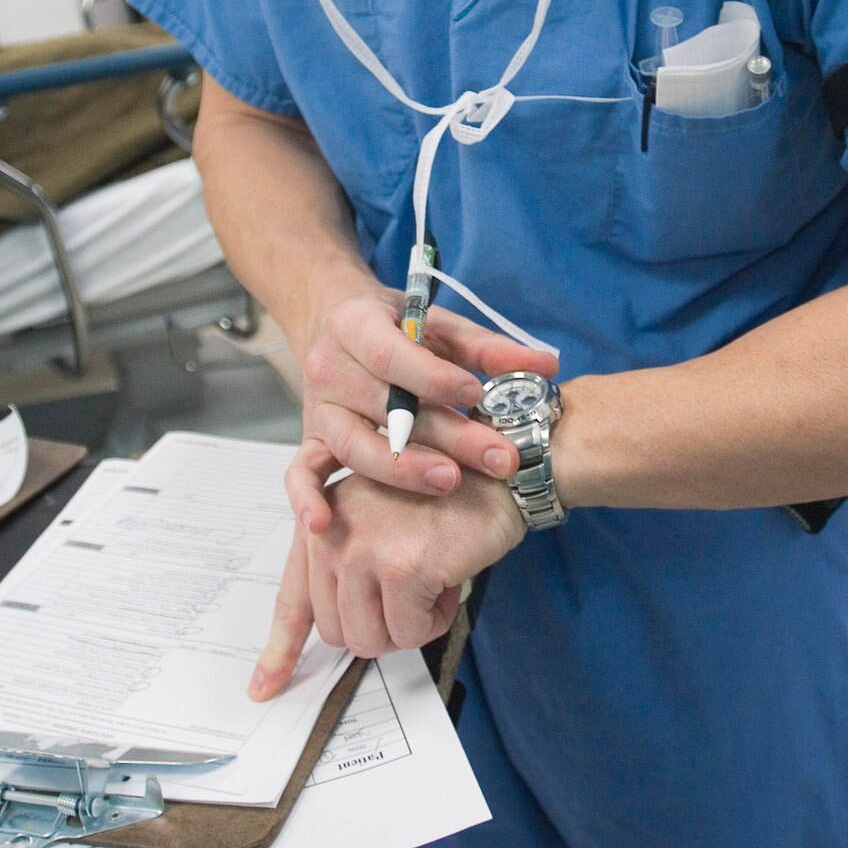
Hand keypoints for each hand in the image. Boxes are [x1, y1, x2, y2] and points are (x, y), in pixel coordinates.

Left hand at [249, 444, 525, 697]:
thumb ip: (347, 568)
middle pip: (337, 633)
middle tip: (412, 595)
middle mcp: (331, 535)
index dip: (280, 652)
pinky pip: (410, 634)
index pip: (293, 601)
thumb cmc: (444, 500)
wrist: (497, 476)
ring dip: (409, 627)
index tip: (264, 688)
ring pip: (371, 640)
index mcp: (321, 525)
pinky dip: (434, 621)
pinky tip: (447, 581)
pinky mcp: (401, 567)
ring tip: (430, 583)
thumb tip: (339, 634)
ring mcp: (363, 550)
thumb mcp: (378, 524)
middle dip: (380, 628)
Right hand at [293, 289, 558, 530]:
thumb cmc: (396, 327)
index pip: (391, 356)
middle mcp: (328, 367)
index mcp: (355, 325)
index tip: (476, 395)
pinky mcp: (311, 441)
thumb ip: (489, 347)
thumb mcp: (440, 325)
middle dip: (447, 435)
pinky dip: (307, 498)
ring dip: (402, 469)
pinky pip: (300, 473)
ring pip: (355, 446)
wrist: (335, 324)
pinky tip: (325, 523)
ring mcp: (317, 409)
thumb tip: (546, 365)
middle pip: (386, 408)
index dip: (434, 378)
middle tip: (498, 457)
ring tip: (450, 482)